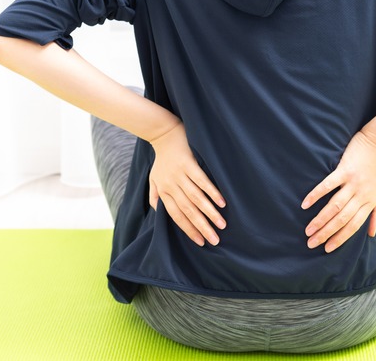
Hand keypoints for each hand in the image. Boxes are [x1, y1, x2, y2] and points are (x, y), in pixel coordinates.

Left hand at [148, 122, 226, 245]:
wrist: (162, 133)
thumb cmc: (161, 158)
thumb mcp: (153, 178)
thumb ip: (155, 196)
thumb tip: (159, 212)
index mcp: (163, 192)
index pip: (176, 216)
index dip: (188, 230)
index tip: (201, 242)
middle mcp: (170, 186)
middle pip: (188, 211)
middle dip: (202, 227)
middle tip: (215, 240)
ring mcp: (180, 174)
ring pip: (196, 198)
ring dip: (209, 213)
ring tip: (222, 224)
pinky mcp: (189, 163)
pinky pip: (201, 181)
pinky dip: (212, 192)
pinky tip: (222, 203)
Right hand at [301, 131, 375, 252]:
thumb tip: (371, 234)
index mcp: (369, 202)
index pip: (354, 226)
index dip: (340, 239)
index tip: (327, 249)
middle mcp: (361, 195)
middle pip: (342, 219)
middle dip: (326, 233)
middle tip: (311, 243)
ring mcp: (352, 182)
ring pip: (334, 206)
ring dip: (320, 220)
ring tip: (308, 230)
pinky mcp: (344, 169)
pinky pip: (328, 185)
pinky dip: (316, 195)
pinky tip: (305, 204)